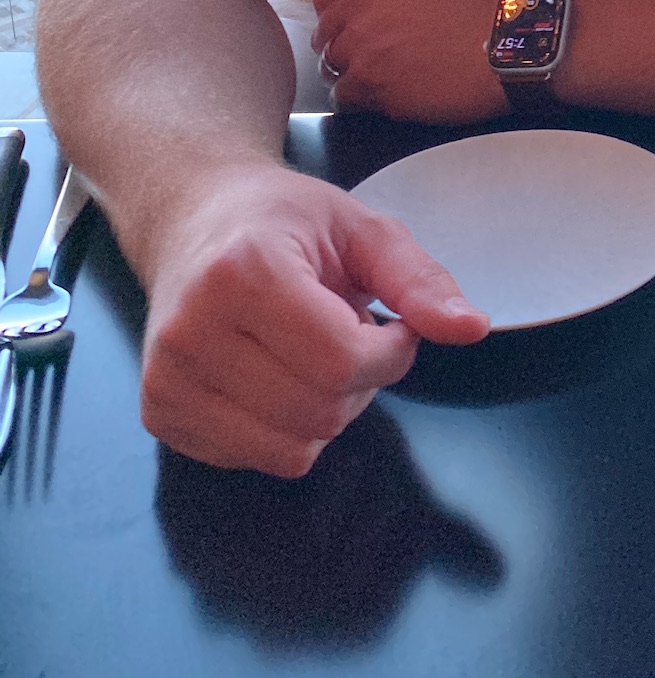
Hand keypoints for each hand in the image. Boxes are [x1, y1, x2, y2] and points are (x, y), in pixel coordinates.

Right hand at [140, 162, 490, 475]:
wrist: (192, 218)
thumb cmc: (281, 220)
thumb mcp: (360, 227)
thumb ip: (418, 280)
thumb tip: (471, 328)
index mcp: (244, 272)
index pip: (341, 362)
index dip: (388, 353)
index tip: (389, 323)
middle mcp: (192, 330)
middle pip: (319, 412)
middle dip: (360, 382)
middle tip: (348, 332)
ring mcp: (167, 378)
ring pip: (290, 450)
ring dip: (324, 409)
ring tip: (309, 350)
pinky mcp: (159, 414)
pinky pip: (254, 460)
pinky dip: (284, 428)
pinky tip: (274, 373)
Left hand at [311, 0, 510, 120]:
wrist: (512, 42)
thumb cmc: (488, 5)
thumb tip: (378, 3)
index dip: (338, 16)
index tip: (350, 28)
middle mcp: (360, 2)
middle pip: (326, 33)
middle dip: (343, 45)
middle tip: (368, 58)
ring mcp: (363, 45)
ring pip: (331, 66)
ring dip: (351, 73)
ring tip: (379, 80)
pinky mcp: (372, 84)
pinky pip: (344, 97)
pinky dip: (359, 100)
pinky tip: (384, 97)